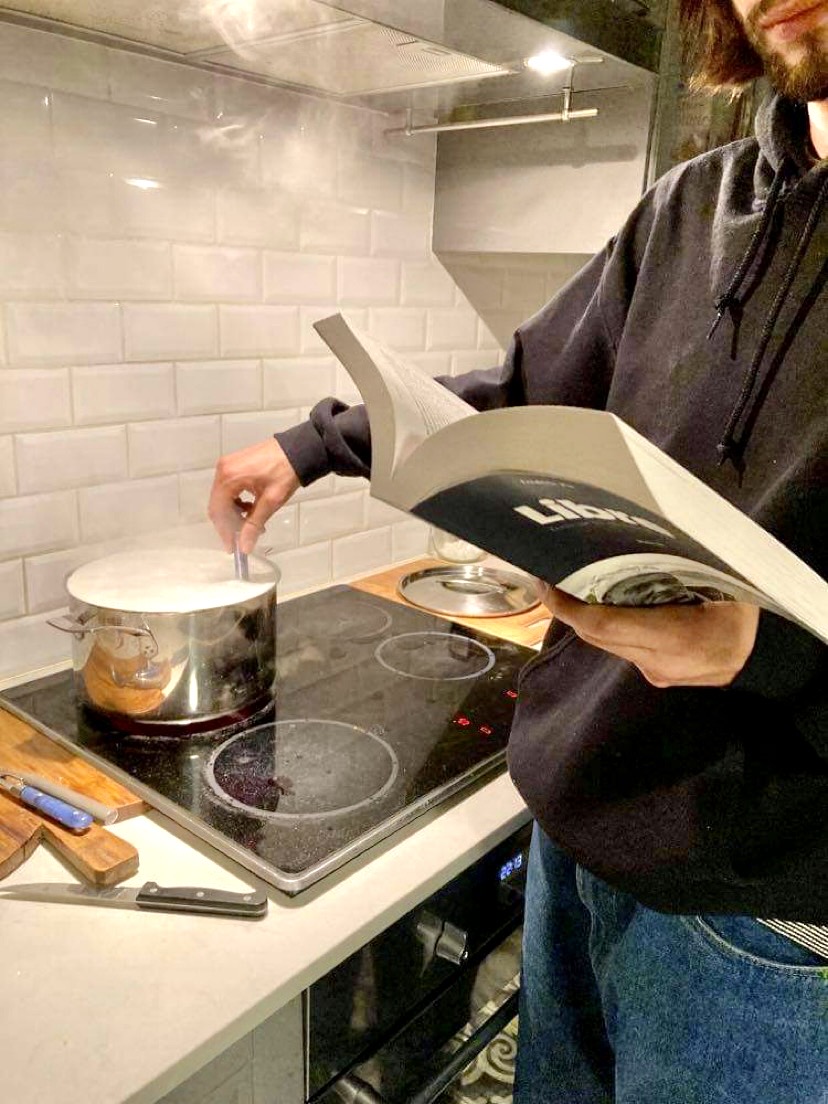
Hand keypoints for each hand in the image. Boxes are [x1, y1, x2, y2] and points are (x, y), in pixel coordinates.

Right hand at [209, 438, 300, 553]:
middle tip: (243, 537)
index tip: (233, 547)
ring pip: (222, 497)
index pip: (218, 511)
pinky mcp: (235, 464)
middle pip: (218, 505)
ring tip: (252, 521)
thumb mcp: (270, 501)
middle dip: (229, 523)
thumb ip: (254, 524)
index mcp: (228, 477)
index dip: (225, 531)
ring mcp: (227, 465)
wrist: (299, 449)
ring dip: (234, 513)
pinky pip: (228, 488)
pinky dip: (236, 501)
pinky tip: (250, 506)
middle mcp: (223, 470)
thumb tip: (244, 546)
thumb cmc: (285, 472)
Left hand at [537, 585, 759, 687]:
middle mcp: (659, 662)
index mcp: (674, 636)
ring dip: (589, 617)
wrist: (766, 655)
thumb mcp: (713, 580)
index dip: (568, 606)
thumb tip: (628, 538)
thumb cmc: (739, 608)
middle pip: (598, 635)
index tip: (546, 584)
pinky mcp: (657, 678)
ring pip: (607, 644)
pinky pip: (623, 649)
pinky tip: (609, 605)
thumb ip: (671, 568)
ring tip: (575, 586)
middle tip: (553, 575)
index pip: (602, 623)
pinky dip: (611, 628)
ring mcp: (657, 674)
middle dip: (571, 608)